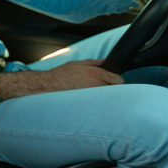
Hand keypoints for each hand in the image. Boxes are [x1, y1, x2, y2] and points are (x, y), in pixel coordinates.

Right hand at [0, 59, 122, 99]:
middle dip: (111, 89)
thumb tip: (106, 61)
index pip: (119, 80)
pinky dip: (96, 104)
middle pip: (116, 91)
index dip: (116, 80)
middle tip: (102, 88)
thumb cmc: (61, 74)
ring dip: (104, 97)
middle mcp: (97, 85)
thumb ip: (95, 62)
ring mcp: (93, 96)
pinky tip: (89, 101)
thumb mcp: (78, 63)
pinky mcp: (89, 105)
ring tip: (93, 95)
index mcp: (96, 73)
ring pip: (107, 99)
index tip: (112, 81)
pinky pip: (99, 105)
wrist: (48, 85)